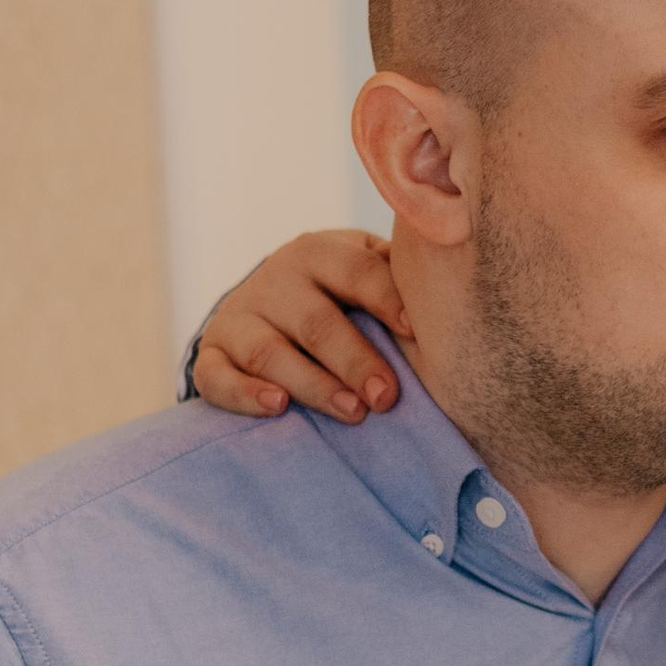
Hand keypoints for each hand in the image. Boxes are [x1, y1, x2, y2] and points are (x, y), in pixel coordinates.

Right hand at [192, 232, 411, 422]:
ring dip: (312, 385)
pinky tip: (277, 407)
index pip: (356, 271)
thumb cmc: (337, 290)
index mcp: (319, 253)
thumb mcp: (362, 267)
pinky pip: (217, 377)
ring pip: (269, 352)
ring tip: (351, 412)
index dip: (386, 298)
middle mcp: (274, 280)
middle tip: (387, 397)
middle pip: (315, 322)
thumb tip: (453, 286)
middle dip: (354, 361)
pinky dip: (245, 394)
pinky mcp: (211, 353)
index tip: (415, 330)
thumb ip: (396, 275)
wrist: (265, 300)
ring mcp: (238, 317)